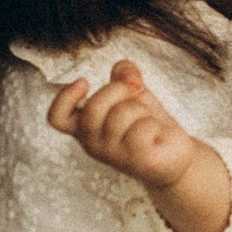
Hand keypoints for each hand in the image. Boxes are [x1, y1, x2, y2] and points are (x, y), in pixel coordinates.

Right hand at [47, 59, 199, 192]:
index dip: (64, 97)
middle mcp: (93, 143)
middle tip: (135, 94)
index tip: (84, 82)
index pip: (57, 118)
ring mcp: (113, 155)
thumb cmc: (147, 124)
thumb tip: (124, 71)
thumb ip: (123, 75)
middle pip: (94, 107)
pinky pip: (142, 127)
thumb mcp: (133, 94)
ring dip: (141, 109)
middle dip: (118, 89)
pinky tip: (157, 135)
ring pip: (122, 113)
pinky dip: (155, 123)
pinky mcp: (136, 160)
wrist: (174, 157)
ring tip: (147, 121)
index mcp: (85, 127)